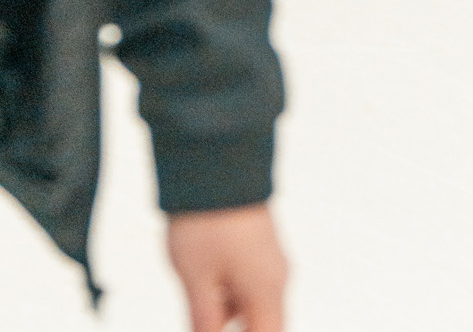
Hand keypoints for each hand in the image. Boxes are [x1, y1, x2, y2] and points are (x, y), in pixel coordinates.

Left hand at [166, 204, 286, 331]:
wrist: (217, 158)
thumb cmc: (206, 220)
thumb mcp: (196, 280)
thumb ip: (204, 322)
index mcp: (267, 290)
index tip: (211, 330)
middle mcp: (276, 276)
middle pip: (264, 324)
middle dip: (239, 328)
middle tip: (205, 318)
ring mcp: (269, 258)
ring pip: (253, 304)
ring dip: (229, 315)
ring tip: (199, 299)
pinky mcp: (260, 243)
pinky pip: (249, 283)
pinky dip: (228, 295)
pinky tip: (203, 284)